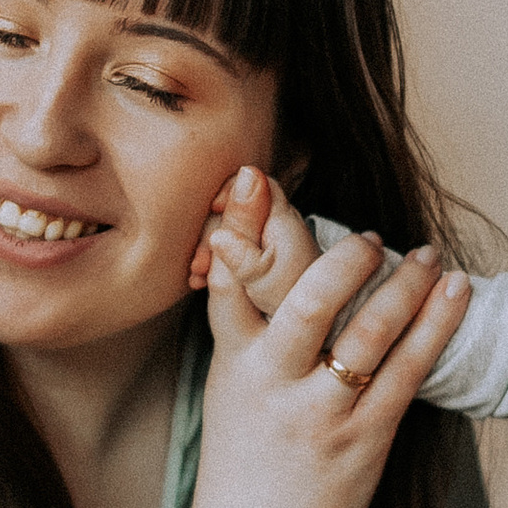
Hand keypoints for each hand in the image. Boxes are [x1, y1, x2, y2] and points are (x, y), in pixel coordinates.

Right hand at [137, 227, 469, 507]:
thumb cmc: (245, 469)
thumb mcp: (227, 392)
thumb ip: (245, 329)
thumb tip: (253, 259)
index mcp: (233, 365)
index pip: (231, 282)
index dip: (242, 229)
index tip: (256, 181)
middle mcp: (274, 383)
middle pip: (310, 298)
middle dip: (346, 257)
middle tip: (371, 236)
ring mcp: (322, 412)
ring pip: (371, 330)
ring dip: (406, 283)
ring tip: (427, 256)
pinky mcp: (366, 438)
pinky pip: (409, 369)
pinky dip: (435, 324)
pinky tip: (453, 292)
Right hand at [194, 167, 319, 316]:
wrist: (310, 333)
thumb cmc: (285, 304)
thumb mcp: (258, 270)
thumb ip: (247, 226)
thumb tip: (245, 174)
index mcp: (282, 218)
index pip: (254, 180)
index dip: (228, 192)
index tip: (212, 215)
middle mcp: (282, 223)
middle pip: (239, 205)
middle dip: (212, 228)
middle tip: (198, 265)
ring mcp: (275, 241)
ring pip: (234, 227)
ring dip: (210, 248)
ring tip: (197, 277)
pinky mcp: (268, 258)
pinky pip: (238, 245)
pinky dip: (218, 259)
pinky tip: (202, 281)